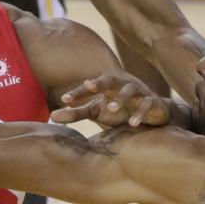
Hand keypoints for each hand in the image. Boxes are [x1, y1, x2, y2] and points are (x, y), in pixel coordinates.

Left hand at [50, 72, 172, 127]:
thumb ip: (76, 113)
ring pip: (130, 90)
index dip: (78, 92)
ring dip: (121, 98)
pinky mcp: (153, 102)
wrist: (152, 114)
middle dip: (100, 82)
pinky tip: (132, 123)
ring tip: (111, 107)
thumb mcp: (96, 112)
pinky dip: (140, 113)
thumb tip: (51, 117)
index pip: (90, 86)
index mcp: (107, 85)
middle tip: (89, 85)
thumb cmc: (119, 111)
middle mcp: (122, 85)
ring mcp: (139, 92)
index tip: (64, 99)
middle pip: (110, 80)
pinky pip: (147, 105)